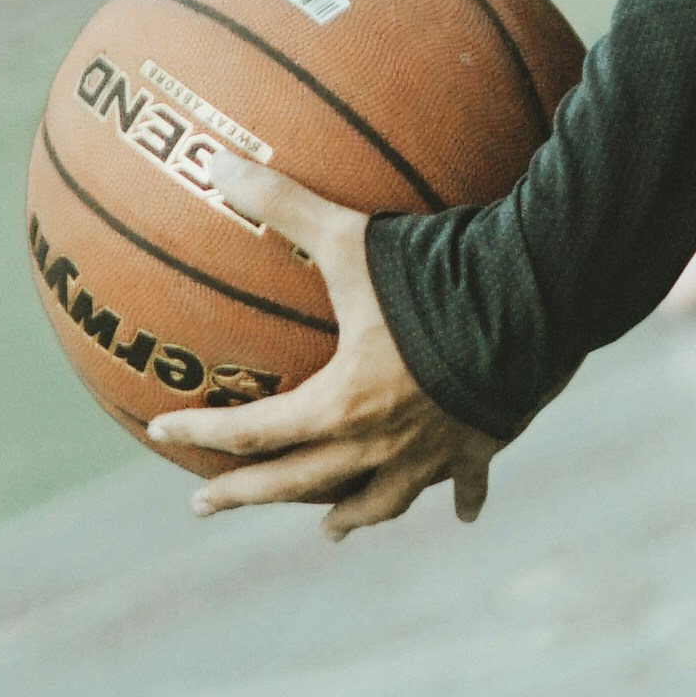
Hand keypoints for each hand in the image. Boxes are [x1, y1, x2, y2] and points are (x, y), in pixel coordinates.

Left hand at [147, 162, 503, 537]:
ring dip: (347, 517)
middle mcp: (378, 442)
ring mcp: (431, 453)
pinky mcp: (481, 446)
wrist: (534, 308)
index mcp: (339, 404)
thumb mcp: (351, 238)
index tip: (161, 432)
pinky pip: (467, 483)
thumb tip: (215, 163)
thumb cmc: (436, 277)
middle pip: (297, 483)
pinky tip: (467, 516)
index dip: (201, 431)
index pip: (252, 430)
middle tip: (204, 505)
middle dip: (245, 495)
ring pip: (377, 501)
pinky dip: (463, 499)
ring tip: (328, 533)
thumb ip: (283, 205)